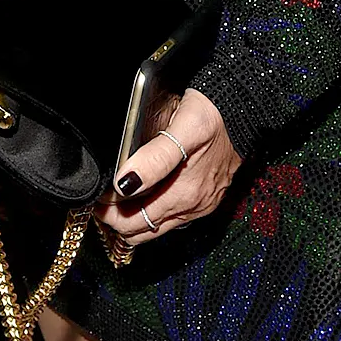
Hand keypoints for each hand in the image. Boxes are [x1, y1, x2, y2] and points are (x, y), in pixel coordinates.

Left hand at [98, 88, 240, 246]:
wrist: (247, 109)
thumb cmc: (214, 114)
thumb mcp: (183, 128)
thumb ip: (154, 158)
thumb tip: (124, 183)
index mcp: (185, 195)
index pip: (134, 223)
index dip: (109, 214)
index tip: (94, 197)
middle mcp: (193, 208)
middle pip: (143, 231)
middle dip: (116, 220)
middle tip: (99, 199)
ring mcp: (201, 206)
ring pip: (157, 227)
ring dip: (133, 218)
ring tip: (114, 198)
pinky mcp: (206, 200)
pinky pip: (172, 218)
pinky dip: (152, 214)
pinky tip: (142, 197)